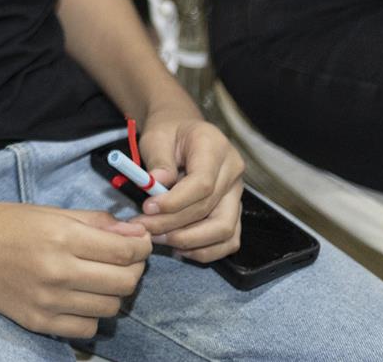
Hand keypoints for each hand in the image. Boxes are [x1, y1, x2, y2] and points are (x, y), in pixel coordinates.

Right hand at [0, 200, 148, 338]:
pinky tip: (79, 297)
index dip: (142, 245)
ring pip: (110, 308)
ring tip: (99, 277)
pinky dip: (91, 314)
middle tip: (123, 258)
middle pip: (125, 282)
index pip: (126, 251)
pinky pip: (87, 328)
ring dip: (114, 292)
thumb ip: (93, 222)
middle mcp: (57, 272)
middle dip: (133, 269)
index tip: (139, 240)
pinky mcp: (37, 323)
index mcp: (60, 237)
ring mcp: (47, 302)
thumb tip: (134, 233)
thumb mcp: (46, 212)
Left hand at [133, 110, 243, 261]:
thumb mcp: (156, 138)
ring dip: (190, 241)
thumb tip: (156, 183)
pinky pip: (228, 239)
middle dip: (174, 224)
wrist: (182, 132)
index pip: (202, 183)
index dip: (175, 201)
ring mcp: (236, 193)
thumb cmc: (168, 134)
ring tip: (159, 238)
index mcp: (215, 147)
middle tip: (145, 227)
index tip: (148, 208)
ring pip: (224, 230)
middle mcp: (233, 171)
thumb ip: (158, 160)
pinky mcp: (234, 210)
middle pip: (210, 209)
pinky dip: (205, 250)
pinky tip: (179, 247)